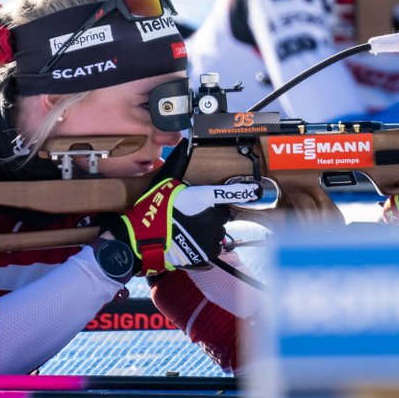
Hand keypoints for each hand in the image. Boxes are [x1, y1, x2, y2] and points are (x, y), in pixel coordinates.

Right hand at [98, 179, 271, 273]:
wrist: (141, 241)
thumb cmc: (151, 211)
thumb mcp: (164, 182)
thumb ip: (178, 164)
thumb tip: (183, 143)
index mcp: (202, 197)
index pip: (229, 193)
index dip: (244, 192)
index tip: (257, 191)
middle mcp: (211, 217)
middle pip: (222, 214)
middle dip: (213, 214)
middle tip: (193, 216)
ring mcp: (210, 237)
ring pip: (218, 232)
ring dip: (209, 231)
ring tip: (188, 231)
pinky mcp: (206, 254)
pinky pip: (213, 248)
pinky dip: (204, 246)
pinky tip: (189, 242)